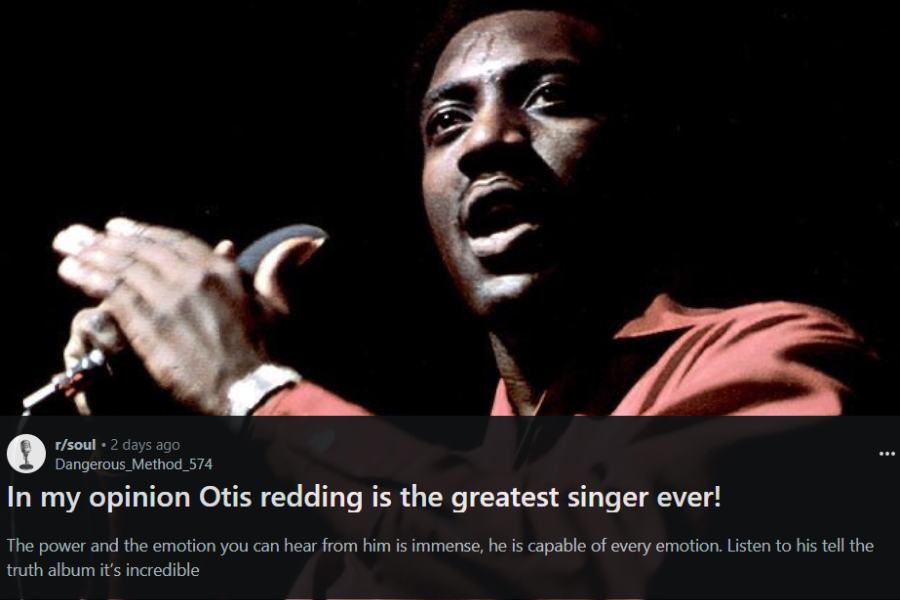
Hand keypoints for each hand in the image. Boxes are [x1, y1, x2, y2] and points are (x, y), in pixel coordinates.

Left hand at [54, 218, 265, 414]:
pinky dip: (89, 278)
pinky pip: (113, 292)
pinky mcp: (151, 324)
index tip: (117, 227)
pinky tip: (71, 272)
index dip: (142, 233)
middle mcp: (194, 277)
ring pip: (123, 266)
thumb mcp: (271, 306)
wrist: (250, 387)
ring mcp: (170, 299)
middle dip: (106, 239)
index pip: (174, 242)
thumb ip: (262, 276)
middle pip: (142, 249)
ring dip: (91, 254)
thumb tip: (273, 248)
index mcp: (221, 271)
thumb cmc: (264, 353)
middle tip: (79, 234)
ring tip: (67, 248)